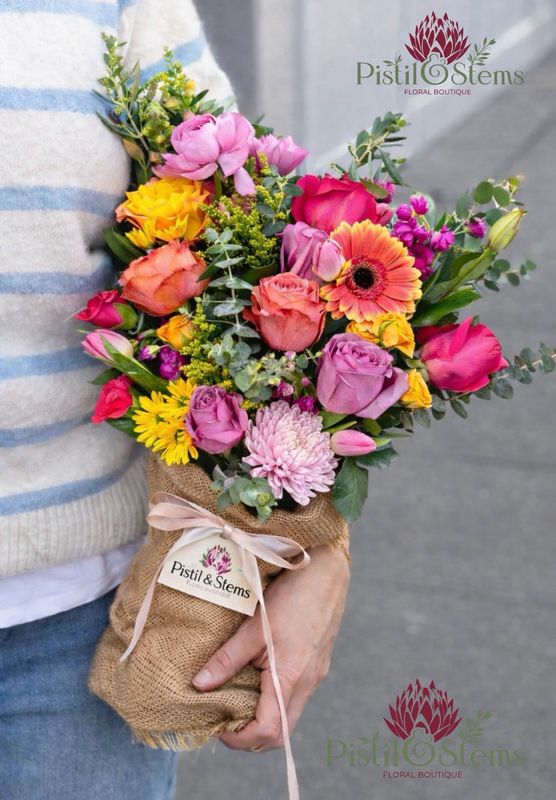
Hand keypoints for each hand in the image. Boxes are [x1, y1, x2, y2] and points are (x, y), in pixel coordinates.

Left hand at [192, 543, 349, 750]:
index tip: (215, 724)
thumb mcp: (254, 626)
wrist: (328, 570)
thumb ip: (227, 659)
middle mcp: (308, 684)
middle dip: (249, 734)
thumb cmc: (293, 594)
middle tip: (222, 715)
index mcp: (291, 678)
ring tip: (234, 693)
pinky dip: (272, 698)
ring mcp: (315, 675)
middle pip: (280, 733)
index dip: (239, 738)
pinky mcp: (316, 663)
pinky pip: (293, 695)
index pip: (268, 731)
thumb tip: (199, 685)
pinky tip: (255, 675)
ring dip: (261, 715)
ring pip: (287, 714)